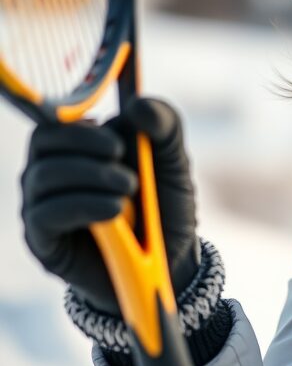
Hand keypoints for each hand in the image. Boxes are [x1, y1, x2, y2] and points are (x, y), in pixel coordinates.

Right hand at [20, 96, 199, 315]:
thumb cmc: (165, 206)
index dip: (83, 124)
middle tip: (126, 164)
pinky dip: (83, 207)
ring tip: (129, 191)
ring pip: (43, 175)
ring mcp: (44, 204)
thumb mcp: (174, 163)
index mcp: (81, 146)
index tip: (119, 142)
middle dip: (86, 146)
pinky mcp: (42, 238)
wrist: (168, 262)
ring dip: (91, 178)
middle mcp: (54, 170)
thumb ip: (164, 126)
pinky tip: (114, 212)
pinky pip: (44, 214)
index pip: (58, 119)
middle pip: (44, 140)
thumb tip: (138, 103)